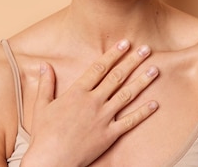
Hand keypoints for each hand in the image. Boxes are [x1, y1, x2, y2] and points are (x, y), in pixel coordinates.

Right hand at [20, 39, 158, 166]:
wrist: (52, 160)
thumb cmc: (44, 134)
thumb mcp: (42, 105)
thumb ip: (46, 83)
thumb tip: (44, 65)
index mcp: (77, 92)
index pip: (99, 67)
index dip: (114, 53)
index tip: (125, 42)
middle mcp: (93, 101)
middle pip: (117, 77)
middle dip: (133, 61)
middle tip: (147, 49)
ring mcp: (103, 118)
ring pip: (127, 95)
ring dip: (142, 81)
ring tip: (155, 70)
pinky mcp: (109, 134)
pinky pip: (130, 121)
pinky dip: (143, 112)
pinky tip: (154, 104)